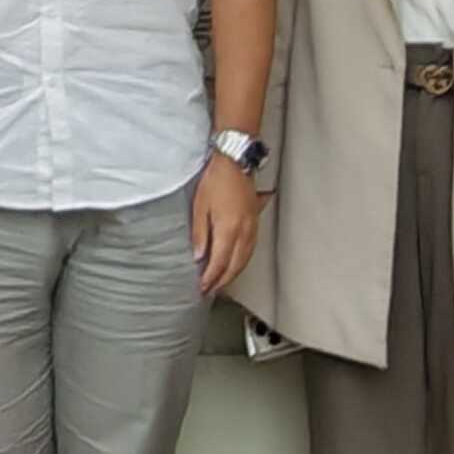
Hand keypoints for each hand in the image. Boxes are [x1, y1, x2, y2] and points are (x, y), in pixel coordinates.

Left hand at [191, 152, 263, 298]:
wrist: (235, 162)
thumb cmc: (215, 180)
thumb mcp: (200, 206)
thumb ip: (200, 234)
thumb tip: (198, 256)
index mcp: (228, 230)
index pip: (219, 263)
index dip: (210, 278)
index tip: (202, 288)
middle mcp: (244, 232)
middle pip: (234, 266)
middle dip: (222, 281)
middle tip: (211, 291)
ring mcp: (252, 228)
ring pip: (245, 259)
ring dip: (233, 273)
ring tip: (222, 282)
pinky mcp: (256, 222)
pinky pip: (251, 249)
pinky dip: (242, 261)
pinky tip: (236, 264)